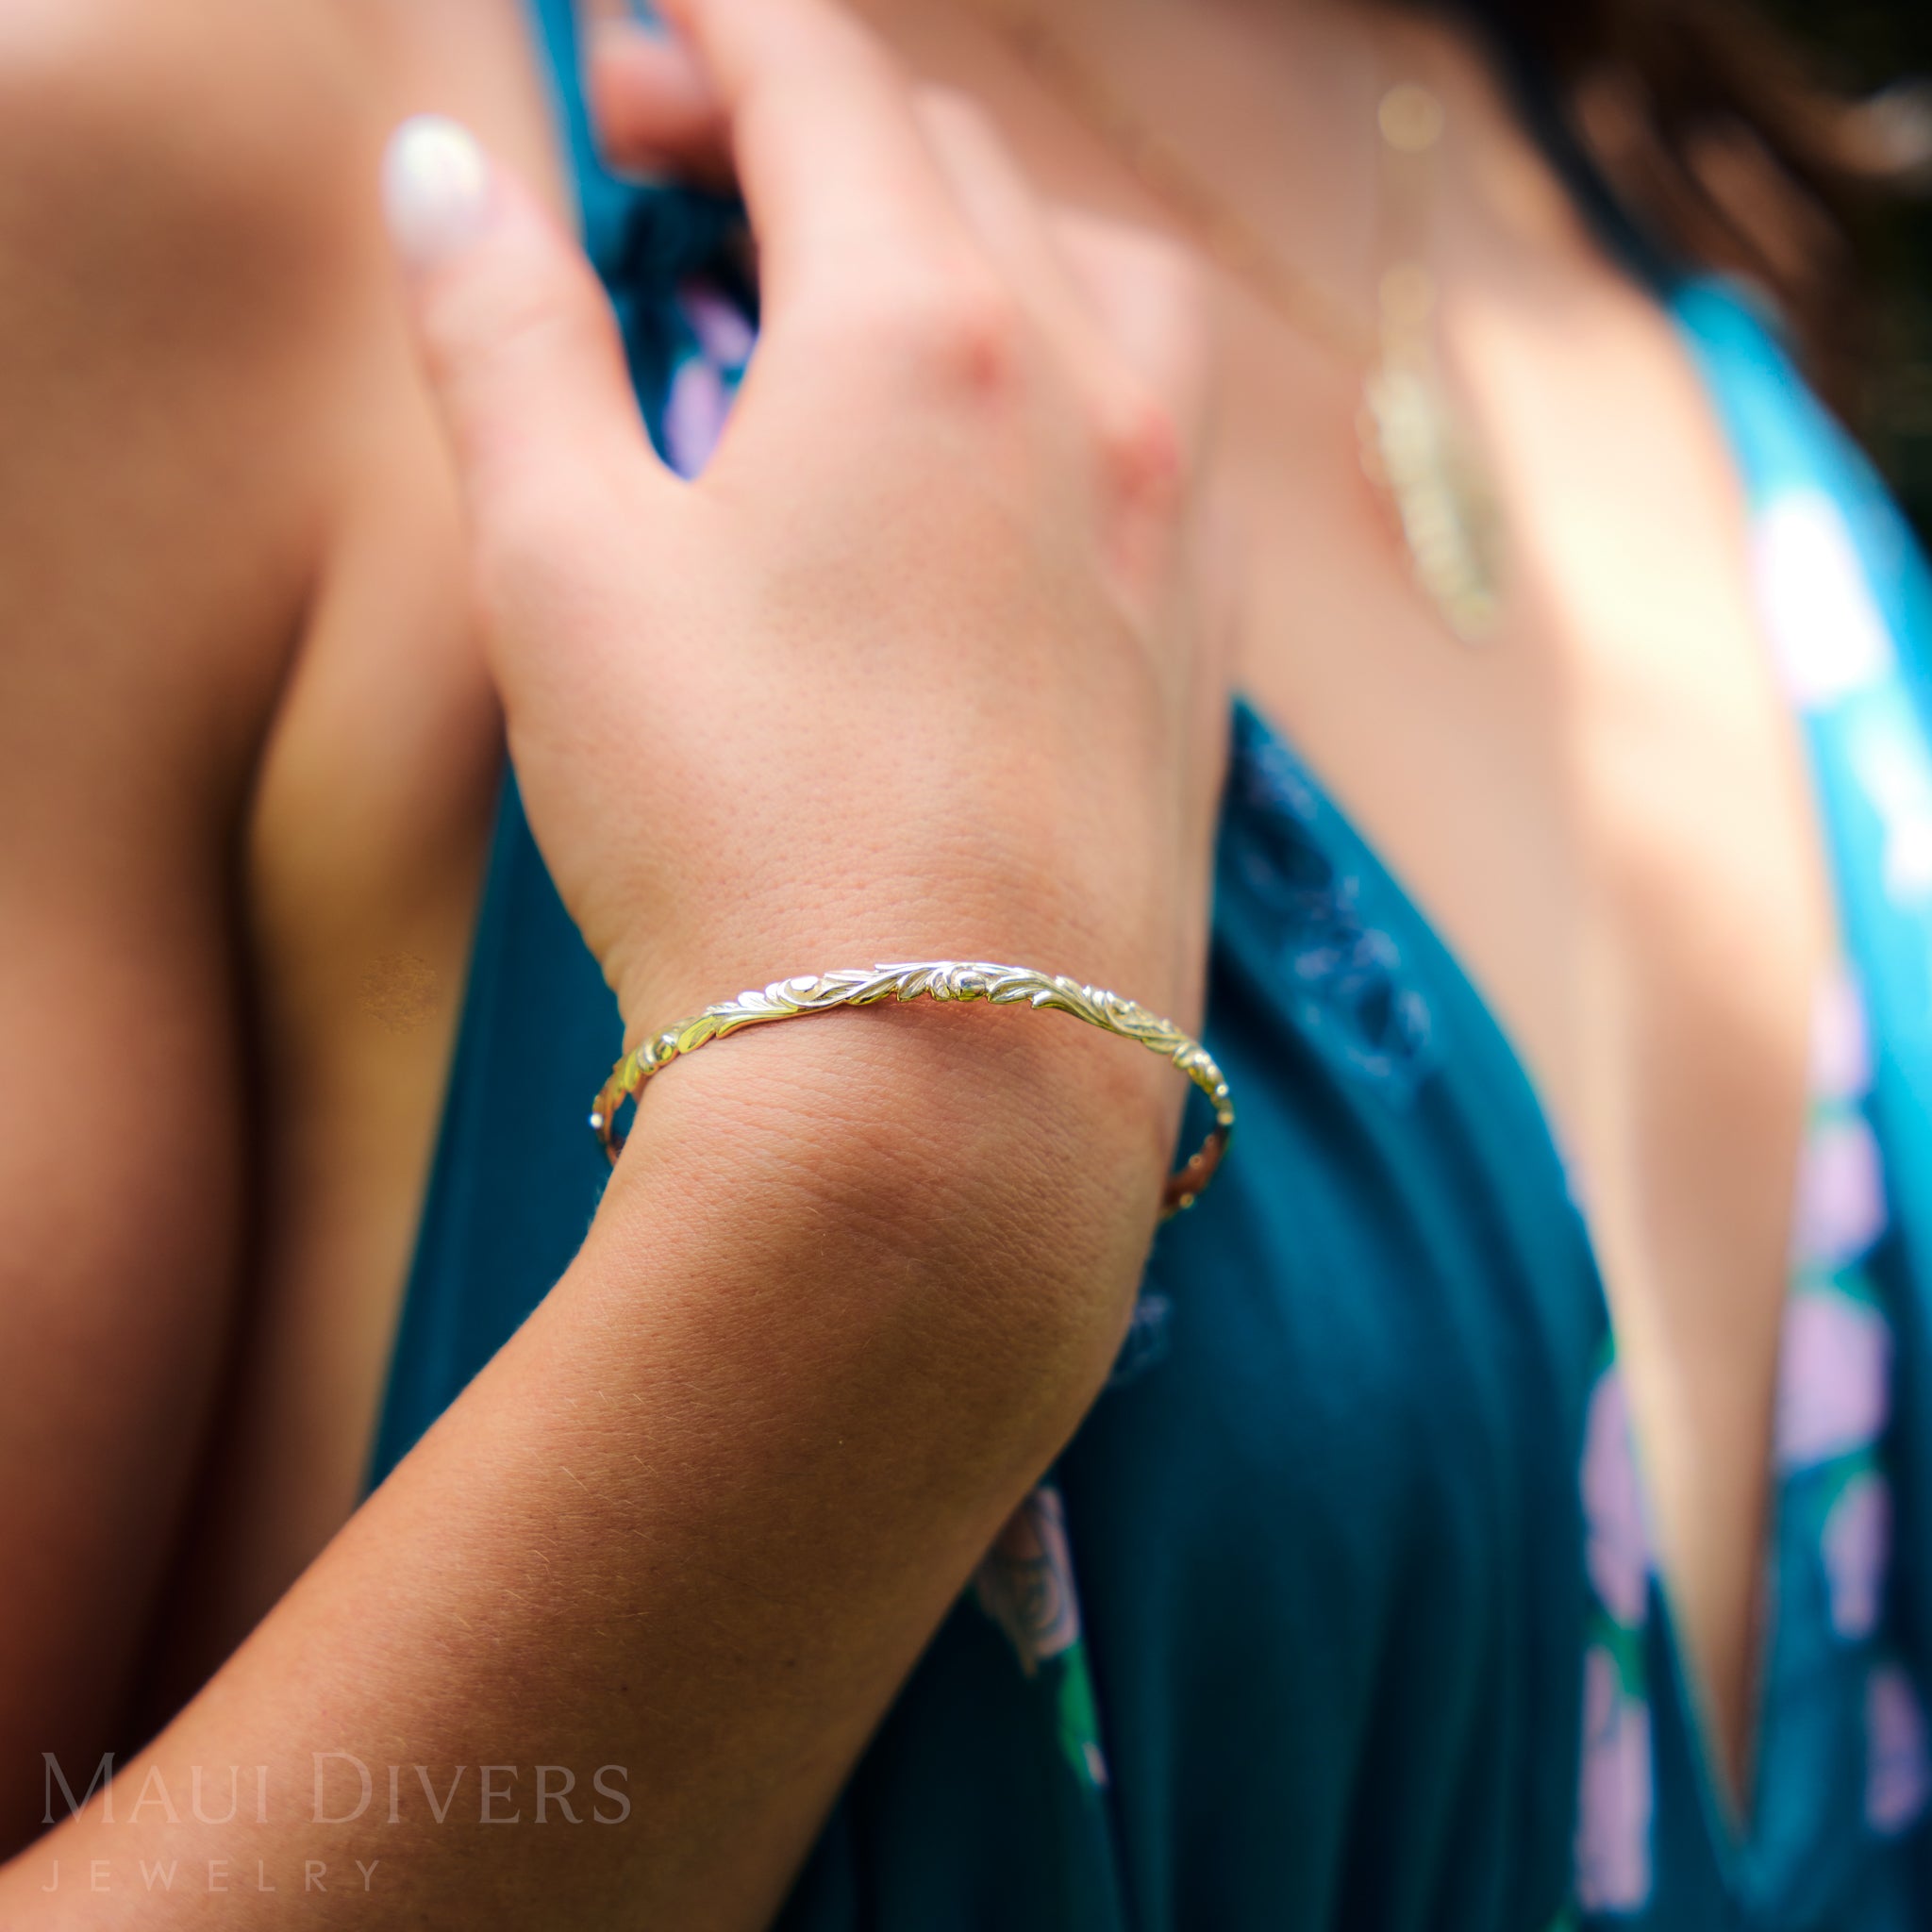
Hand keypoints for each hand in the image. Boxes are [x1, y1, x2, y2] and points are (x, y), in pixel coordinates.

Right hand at [383, 0, 1228, 1126]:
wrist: (941, 1099)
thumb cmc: (734, 833)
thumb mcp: (560, 567)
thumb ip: (505, 341)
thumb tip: (455, 173)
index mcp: (923, 332)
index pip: (818, 74)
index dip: (705, 28)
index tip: (629, 47)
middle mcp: (1090, 399)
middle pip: (952, 162)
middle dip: (804, 122)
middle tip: (676, 175)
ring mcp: (1175, 531)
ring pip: (1098, 281)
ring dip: (977, 234)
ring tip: (872, 287)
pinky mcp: (1204, 658)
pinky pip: (1170, 439)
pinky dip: (1081, 379)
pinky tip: (1014, 461)